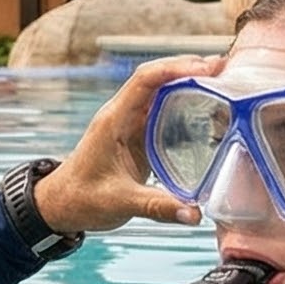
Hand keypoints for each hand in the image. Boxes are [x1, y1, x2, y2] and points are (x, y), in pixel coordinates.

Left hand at [35, 54, 223, 233]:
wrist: (61, 205)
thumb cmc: (82, 199)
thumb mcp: (120, 203)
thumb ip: (158, 208)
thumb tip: (195, 215)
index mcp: (113, 120)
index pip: (144, 81)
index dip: (175, 69)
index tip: (205, 69)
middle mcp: (122, 116)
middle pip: (156, 78)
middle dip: (188, 68)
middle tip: (223, 68)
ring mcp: (129, 124)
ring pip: (160, 92)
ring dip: (188, 83)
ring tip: (222, 81)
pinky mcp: (136, 137)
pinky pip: (162, 112)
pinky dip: (184, 105)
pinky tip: (206, 108)